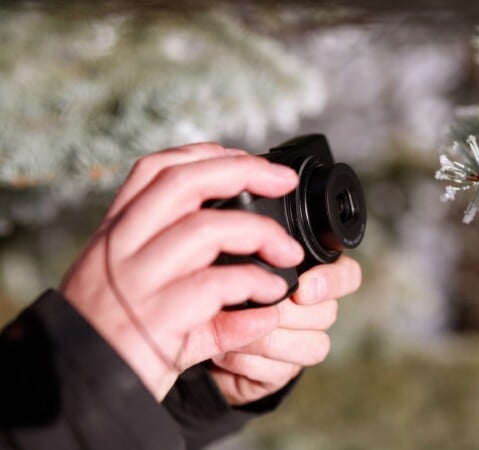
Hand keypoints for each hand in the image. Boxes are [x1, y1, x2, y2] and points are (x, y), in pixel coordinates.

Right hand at [60, 143, 303, 399]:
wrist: (74, 392)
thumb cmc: (112, 340)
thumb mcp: (135, 294)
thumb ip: (185, 274)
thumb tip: (249, 272)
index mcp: (116, 234)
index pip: (154, 170)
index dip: (204, 154)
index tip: (246, 158)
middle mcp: (121, 248)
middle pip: (183, 182)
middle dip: (242, 171)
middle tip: (283, 182)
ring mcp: (136, 281)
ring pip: (205, 229)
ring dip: (260, 235)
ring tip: (289, 255)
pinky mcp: (155, 319)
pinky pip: (216, 286)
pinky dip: (254, 285)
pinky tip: (271, 298)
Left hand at [208, 256, 361, 404]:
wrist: (201, 337)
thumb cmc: (225, 293)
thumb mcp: (239, 267)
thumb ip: (259, 263)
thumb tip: (263, 272)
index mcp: (311, 276)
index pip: (348, 275)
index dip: (332, 282)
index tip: (303, 290)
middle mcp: (315, 310)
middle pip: (328, 313)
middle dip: (287, 313)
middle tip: (254, 309)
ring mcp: (303, 343)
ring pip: (313, 345)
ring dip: (267, 339)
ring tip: (233, 330)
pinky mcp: (285, 373)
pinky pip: (283, 371)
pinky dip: (250, 362)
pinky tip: (228, 353)